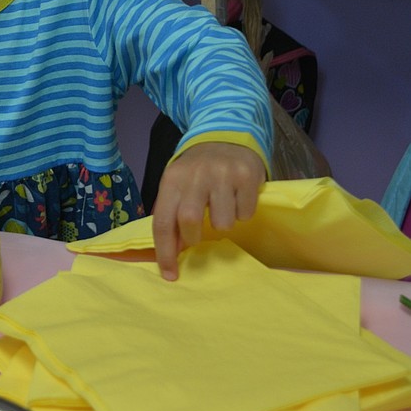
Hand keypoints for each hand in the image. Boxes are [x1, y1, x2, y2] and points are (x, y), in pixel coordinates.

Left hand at [151, 142, 265, 280]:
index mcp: (172, 179)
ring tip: (222, 206)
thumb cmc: (197, 171)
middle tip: (198, 235)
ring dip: (223, 223)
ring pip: (223, 222)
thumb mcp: (178, 185)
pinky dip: (242, 212)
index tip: (170, 274)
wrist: (226, 136)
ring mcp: (223, 174)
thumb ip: (172, 214)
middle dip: (193, 237)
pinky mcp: (247, 175)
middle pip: (189, 221)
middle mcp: (196, 175)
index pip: (162, 221)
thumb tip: (173, 252)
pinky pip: (245, 213)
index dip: (165, 252)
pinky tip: (238, 197)